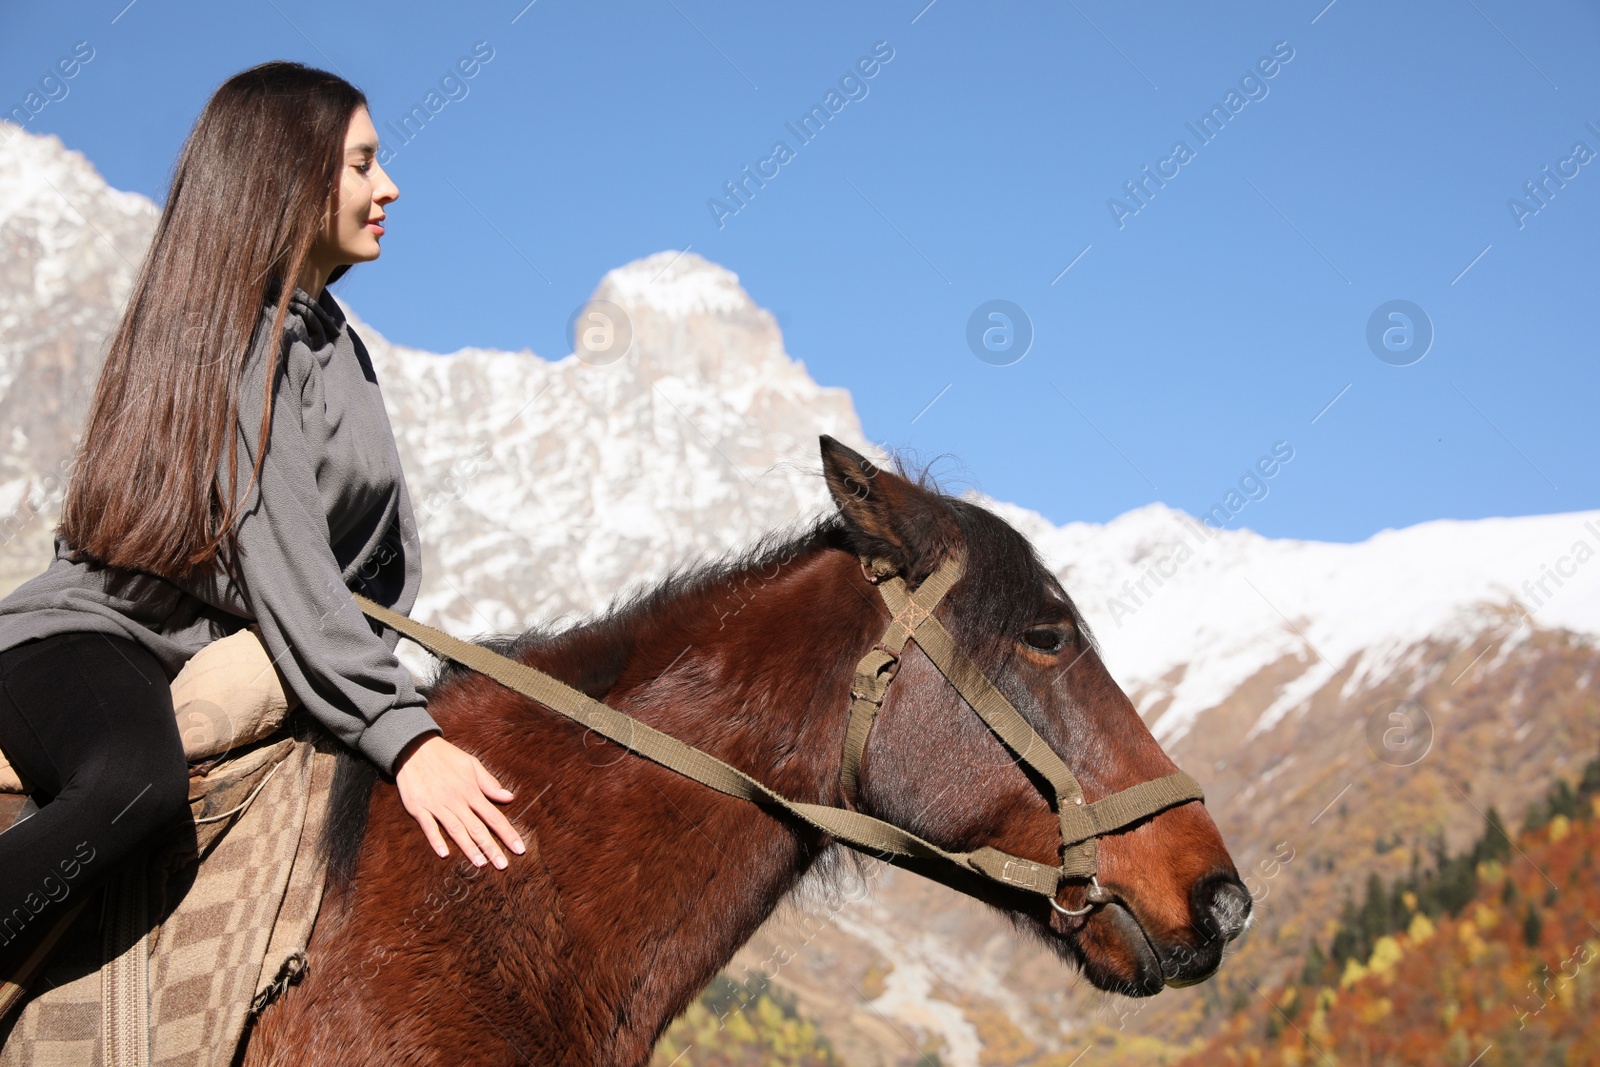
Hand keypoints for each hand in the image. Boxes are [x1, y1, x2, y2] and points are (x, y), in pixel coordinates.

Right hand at [394, 734, 524, 867]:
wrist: (415, 748)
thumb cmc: (446, 756)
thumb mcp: (472, 764)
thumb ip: (489, 783)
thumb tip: (509, 797)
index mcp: (471, 791)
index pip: (494, 816)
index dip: (507, 833)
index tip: (519, 849)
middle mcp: (456, 801)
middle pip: (477, 828)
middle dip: (491, 847)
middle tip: (503, 866)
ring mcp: (437, 805)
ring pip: (456, 830)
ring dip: (468, 848)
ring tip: (480, 864)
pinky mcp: (418, 808)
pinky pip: (428, 826)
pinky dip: (436, 839)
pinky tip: (444, 853)